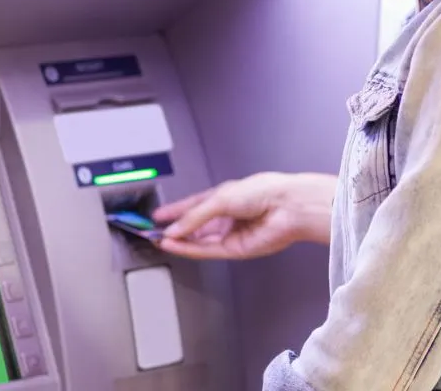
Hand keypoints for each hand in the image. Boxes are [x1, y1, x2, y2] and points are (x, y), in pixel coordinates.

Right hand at [152, 172, 336, 259]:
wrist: (287, 207)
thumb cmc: (264, 191)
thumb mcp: (221, 198)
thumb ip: (195, 215)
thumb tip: (175, 229)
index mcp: (226, 196)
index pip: (195, 205)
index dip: (176, 210)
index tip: (158, 216)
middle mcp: (227, 215)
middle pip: (195, 225)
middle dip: (175, 228)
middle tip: (153, 231)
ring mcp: (230, 233)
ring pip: (198, 240)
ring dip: (179, 240)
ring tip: (159, 239)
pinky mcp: (234, 249)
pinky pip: (206, 250)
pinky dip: (189, 249)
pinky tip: (174, 245)